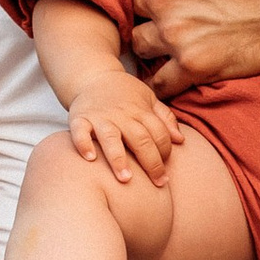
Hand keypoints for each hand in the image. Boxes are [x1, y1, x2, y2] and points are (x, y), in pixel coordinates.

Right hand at [67, 67, 181, 184]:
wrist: (92, 76)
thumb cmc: (124, 93)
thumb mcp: (149, 98)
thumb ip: (165, 119)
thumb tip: (180, 140)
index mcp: (141, 111)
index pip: (159, 134)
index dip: (165, 153)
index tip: (165, 174)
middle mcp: (122, 115)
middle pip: (140, 139)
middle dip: (151, 162)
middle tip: (158, 183)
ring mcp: (100, 117)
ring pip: (111, 138)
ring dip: (118, 158)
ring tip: (125, 178)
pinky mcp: (79, 118)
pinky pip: (79, 131)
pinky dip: (83, 144)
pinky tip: (90, 158)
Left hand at [132, 0, 259, 90]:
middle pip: (136, 2)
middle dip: (152, 3)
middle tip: (173, 7)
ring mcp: (177, 34)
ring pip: (140, 41)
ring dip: (151, 39)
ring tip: (168, 39)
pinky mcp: (195, 65)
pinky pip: (161, 81)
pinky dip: (161, 81)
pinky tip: (168, 76)